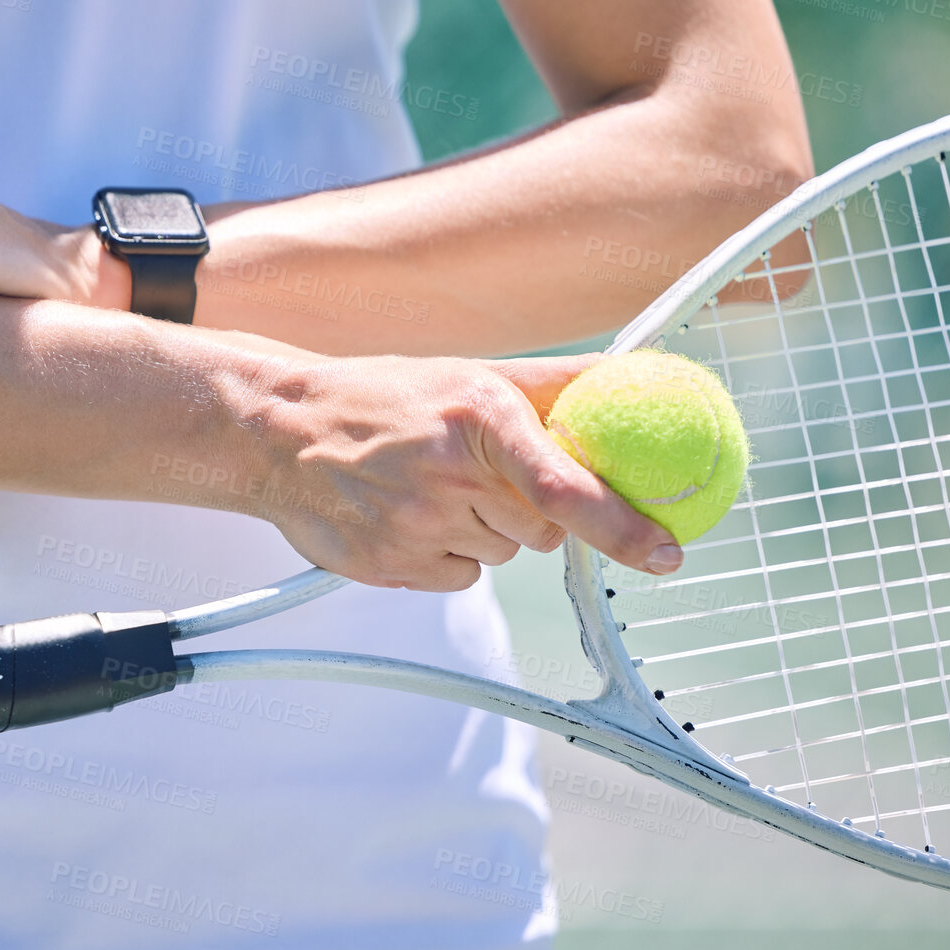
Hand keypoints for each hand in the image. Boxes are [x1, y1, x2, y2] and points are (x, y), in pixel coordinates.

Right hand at [245, 353, 681, 590]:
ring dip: (486, 529)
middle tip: (483, 473)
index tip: (667, 552)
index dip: (623, 526)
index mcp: (478, 417)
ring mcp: (417, 527)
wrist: (281, 433)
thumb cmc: (381, 400)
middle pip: (542, 528)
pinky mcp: (393, 568)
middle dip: (530, 508)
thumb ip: (553, 384)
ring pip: (503, 554)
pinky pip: (463, 578)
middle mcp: (449, 474)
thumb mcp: (468, 375)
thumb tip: (632, 371)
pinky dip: (450, 554)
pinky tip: (413, 517)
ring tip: (433, 488)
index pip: (566, 486)